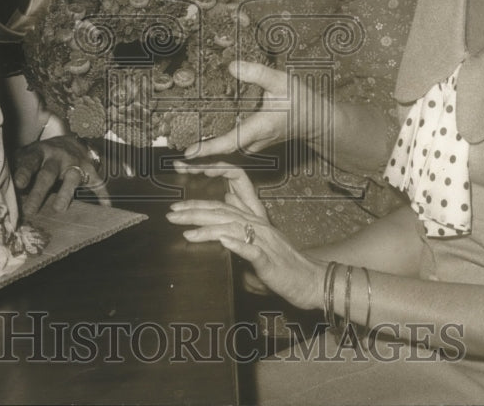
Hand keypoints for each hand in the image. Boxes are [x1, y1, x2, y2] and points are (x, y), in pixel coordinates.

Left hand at [12, 135, 109, 215]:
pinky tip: (106, 207)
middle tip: (30, 210)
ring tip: (59, 209)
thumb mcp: (28, 155)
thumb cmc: (42, 155)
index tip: (17, 184)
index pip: (30, 162)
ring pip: (71, 179)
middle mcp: (58, 157)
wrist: (70, 140)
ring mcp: (76, 164)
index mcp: (40, 152)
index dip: (24, 173)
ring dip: (65, 194)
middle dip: (40, 192)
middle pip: (48, 174)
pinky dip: (103, 195)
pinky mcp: (91, 171)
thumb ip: (16, 168)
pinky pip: (98, 184)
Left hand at [166, 160, 323, 309]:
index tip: (177, 205)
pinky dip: (236, 244)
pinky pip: (252, 251)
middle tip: (171, 214)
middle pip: (222, 213)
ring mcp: (265, 243)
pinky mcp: (270, 262)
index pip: (222, 206)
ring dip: (208, 228)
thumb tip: (224, 215)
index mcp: (255, 221)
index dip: (199, 203)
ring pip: (233, 228)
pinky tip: (222, 241)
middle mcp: (259, 226)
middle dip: (194, 212)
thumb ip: (242, 230)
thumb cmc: (284, 266)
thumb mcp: (260, 243)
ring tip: (186, 230)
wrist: (312, 281)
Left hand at [185, 60, 321, 157]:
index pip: (231, 141)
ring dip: (205, 156)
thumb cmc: (300, 101)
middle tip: (175, 162)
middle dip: (199, 159)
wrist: (316, 121)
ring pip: (226, 153)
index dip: (210, 147)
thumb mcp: (281, 81)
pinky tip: (198, 148)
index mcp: (259, 128)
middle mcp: (254, 141)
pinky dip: (214, 150)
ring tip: (180, 161)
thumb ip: (257, 73)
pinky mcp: (252, 143)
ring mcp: (253, 144)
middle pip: (222, 153)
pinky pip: (230, 149)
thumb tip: (232, 66)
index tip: (190, 152)